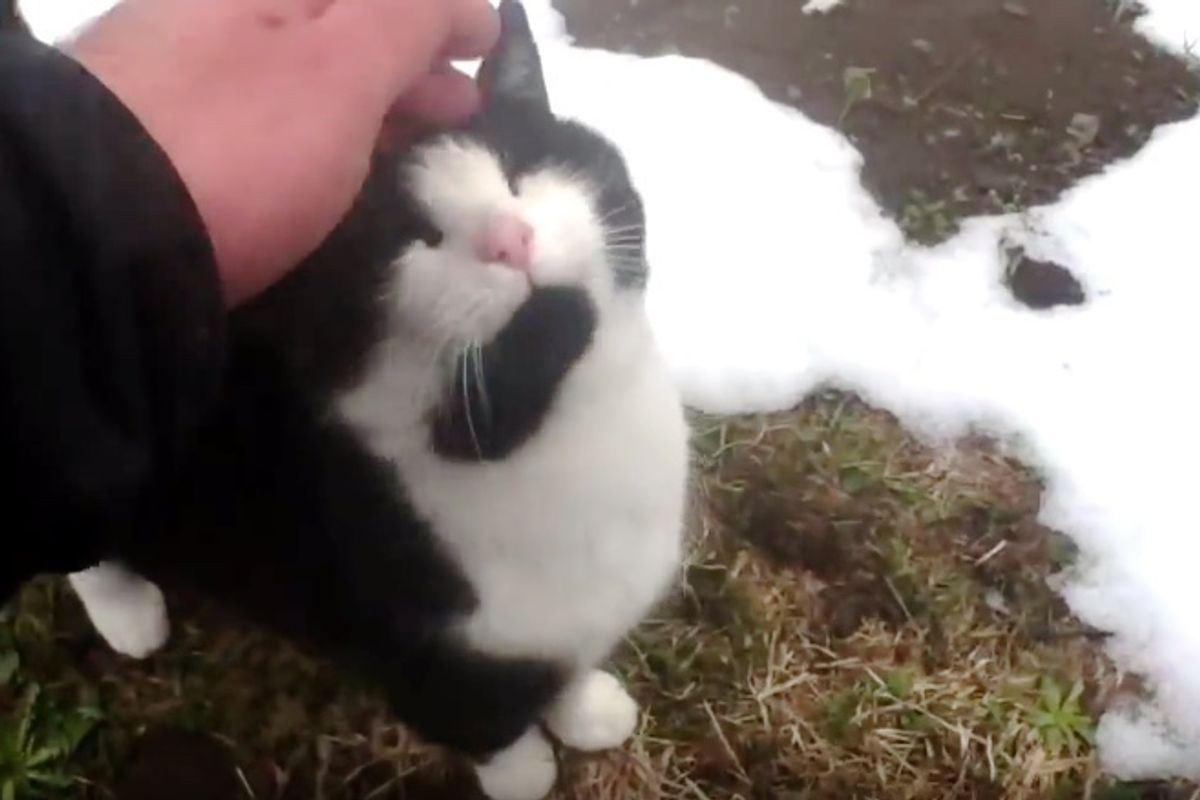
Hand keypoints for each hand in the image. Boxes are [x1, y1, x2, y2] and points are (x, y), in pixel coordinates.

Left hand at [69, 0, 498, 305]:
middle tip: (465, 102)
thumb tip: (463, 2)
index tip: (490, 46)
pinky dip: (326, 128)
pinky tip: (345, 159)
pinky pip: (272, 115)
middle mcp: (219, 15)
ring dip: (373, 95)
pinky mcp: (173, 142)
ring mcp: (190, 78)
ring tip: (423, 132)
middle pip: (335, 22)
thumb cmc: (237, 140)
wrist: (95, 238)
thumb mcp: (340, 64)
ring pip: (304, 71)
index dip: (441, 9)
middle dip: (409, 54)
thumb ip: (406, 17)